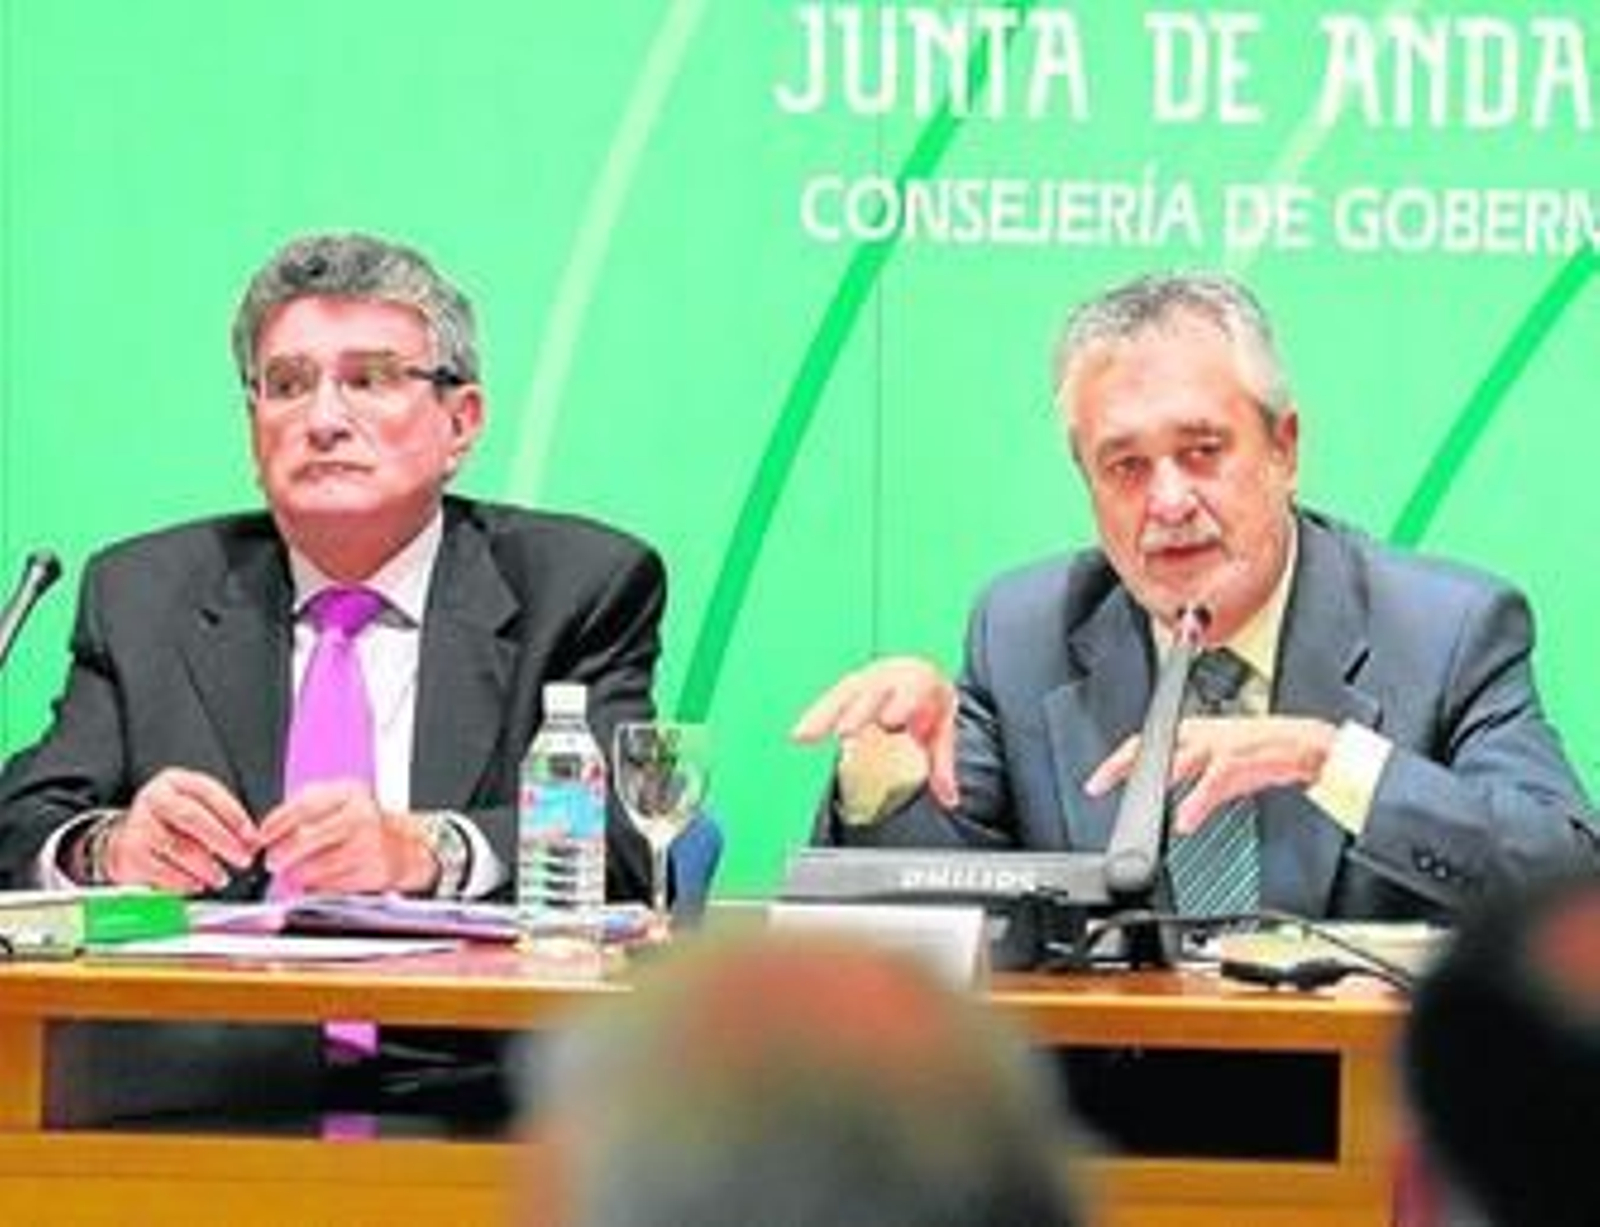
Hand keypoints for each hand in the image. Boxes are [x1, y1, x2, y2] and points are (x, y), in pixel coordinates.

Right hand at [106, 768, 256, 892]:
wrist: (127, 837)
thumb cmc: (172, 823)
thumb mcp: (196, 808)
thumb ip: (223, 821)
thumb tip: (252, 843)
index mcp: (176, 782)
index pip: (209, 793)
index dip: (234, 816)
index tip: (253, 837)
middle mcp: (154, 799)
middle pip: (192, 818)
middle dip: (223, 841)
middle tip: (243, 859)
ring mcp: (138, 825)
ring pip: (178, 847)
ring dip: (206, 867)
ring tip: (221, 878)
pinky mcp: (129, 853)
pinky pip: (161, 870)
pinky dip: (184, 881)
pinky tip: (198, 884)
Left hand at [258, 780, 435, 894]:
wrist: (404, 845)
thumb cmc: (362, 823)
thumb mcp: (338, 803)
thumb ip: (304, 809)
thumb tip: (269, 832)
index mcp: (349, 794)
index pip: (304, 806)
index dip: (276, 823)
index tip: (261, 837)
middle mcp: (360, 816)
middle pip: (308, 836)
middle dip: (282, 852)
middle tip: (271, 860)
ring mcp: (368, 845)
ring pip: (318, 865)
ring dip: (296, 873)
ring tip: (290, 874)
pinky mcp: (372, 871)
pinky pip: (333, 884)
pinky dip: (316, 886)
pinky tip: (313, 882)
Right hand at [791, 657, 959, 807]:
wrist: (919, 673)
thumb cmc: (930, 702)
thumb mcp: (942, 730)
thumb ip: (942, 766)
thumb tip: (949, 800)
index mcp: (918, 682)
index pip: (912, 688)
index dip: (901, 702)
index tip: (890, 720)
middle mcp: (890, 677)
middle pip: (872, 691)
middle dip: (858, 710)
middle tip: (845, 731)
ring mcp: (867, 680)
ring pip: (843, 694)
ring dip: (822, 714)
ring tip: (803, 736)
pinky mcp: (849, 688)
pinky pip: (829, 700)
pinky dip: (814, 717)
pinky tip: (799, 734)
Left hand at [1085, 715, 1336, 833]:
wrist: (1304, 745)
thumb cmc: (1263, 755)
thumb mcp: (1222, 777)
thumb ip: (1197, 792)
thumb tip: (1179, 816)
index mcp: (1191, 734)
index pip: (1144, 743)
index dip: (1117, 762)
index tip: (1095, 782)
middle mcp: (1199, 734)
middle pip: (1149, 745)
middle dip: (1121, 765)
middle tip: (1098, 785)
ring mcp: (1218, 743)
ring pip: (1176, 760)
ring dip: (1156, 785)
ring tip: (1141, 811)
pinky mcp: (1239, 758)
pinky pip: (1211, 780)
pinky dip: (1196, 802)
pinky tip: (1185, 821)